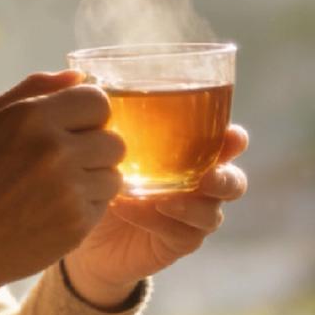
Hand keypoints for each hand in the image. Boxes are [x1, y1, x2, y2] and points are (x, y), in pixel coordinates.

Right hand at [0, 71, 125, 299]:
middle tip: (67, 161)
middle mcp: (55, 150)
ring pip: (114, 173)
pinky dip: (86, 206)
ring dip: (94, 178)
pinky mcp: (77, 224)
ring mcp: (69, 190)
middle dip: (95, 147)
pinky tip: (56, 209)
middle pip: (113, 139)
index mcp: (32, 116)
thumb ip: (34, 89)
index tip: (75, 127)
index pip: (98, 100)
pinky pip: (104, 204)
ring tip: (60, 186)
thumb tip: (78, 75)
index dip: (88, 114)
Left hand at [63, 125, 248, 307]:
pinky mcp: (179, 242)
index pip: (224, 142)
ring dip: (193, 206)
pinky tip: (136, 210)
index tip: (232, 135)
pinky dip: (164, 222)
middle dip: (226, 178)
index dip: (234, 139)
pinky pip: (184, 234)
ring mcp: (191, 215)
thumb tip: (80, 72)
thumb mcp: (100, 142)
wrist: (83, 225)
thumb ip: (104, 114)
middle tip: (208, 177)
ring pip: (213, 213)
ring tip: (165, 200)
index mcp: (190, 151)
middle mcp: (198, 182)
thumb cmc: (97, 171)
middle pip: (232, 181)